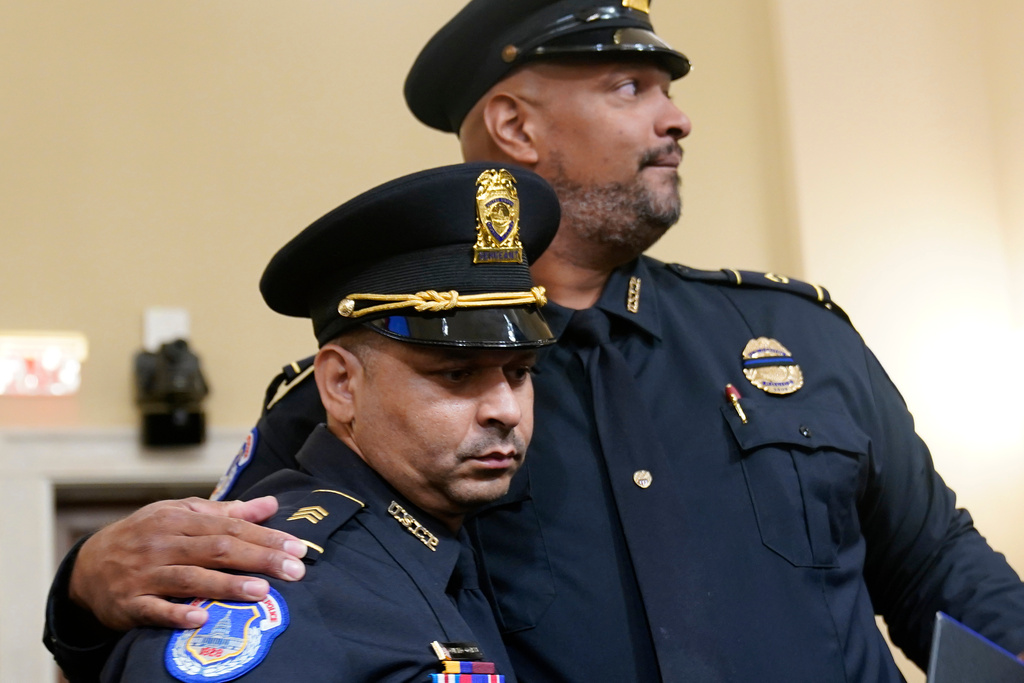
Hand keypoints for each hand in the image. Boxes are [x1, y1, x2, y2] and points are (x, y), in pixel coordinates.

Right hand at [68, 496, 306, 630]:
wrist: (88, 566)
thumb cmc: (146, 537)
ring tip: (261, 591)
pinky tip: (201, 619)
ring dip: (226, 585)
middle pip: (218, 549)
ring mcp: (145, 574)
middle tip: (295, 571)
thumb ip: (225, 512)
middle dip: (259, 558)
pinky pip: (155, 610)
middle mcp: (163, 543)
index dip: (266, 536)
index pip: (230, 526)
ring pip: (190, 578)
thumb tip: (270, 504)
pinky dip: (177, 614)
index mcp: (178, 519)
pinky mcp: (130, 604)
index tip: (298, 548)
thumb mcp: (180, 515)